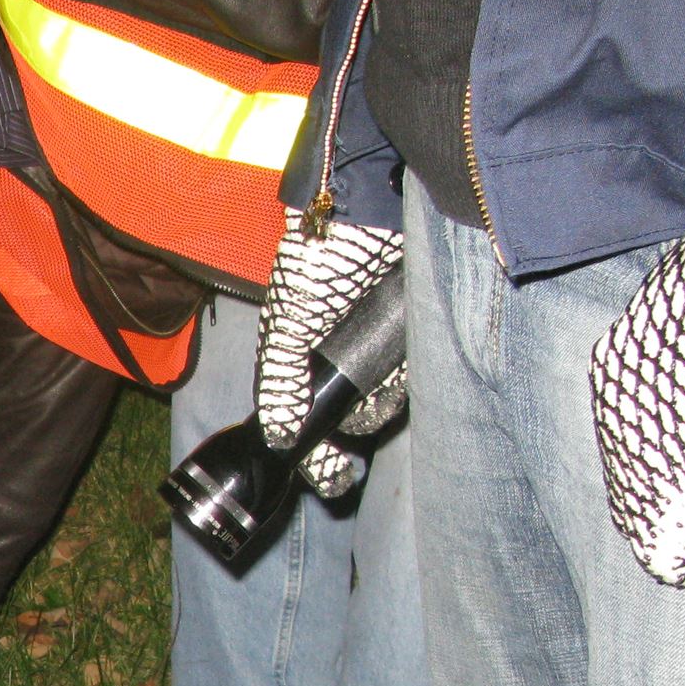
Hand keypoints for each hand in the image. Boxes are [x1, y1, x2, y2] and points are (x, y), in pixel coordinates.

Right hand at [257, 207, 405, 496]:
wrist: (372, 205)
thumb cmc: (319, 257)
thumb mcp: (289, 322)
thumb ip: (282, 380)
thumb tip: (278, 436)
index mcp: (294, 358)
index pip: (298, 420)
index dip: (313, 456)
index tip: (333, 480)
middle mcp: (331, 356)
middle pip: (345, 414)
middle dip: (354, 427)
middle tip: (365, 428)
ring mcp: (369, 344)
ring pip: (379, 396)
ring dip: (383, 404)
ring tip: (387, 387)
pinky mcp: (403, 330)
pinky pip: (406, 371)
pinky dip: (405, 380)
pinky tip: (403, 369)